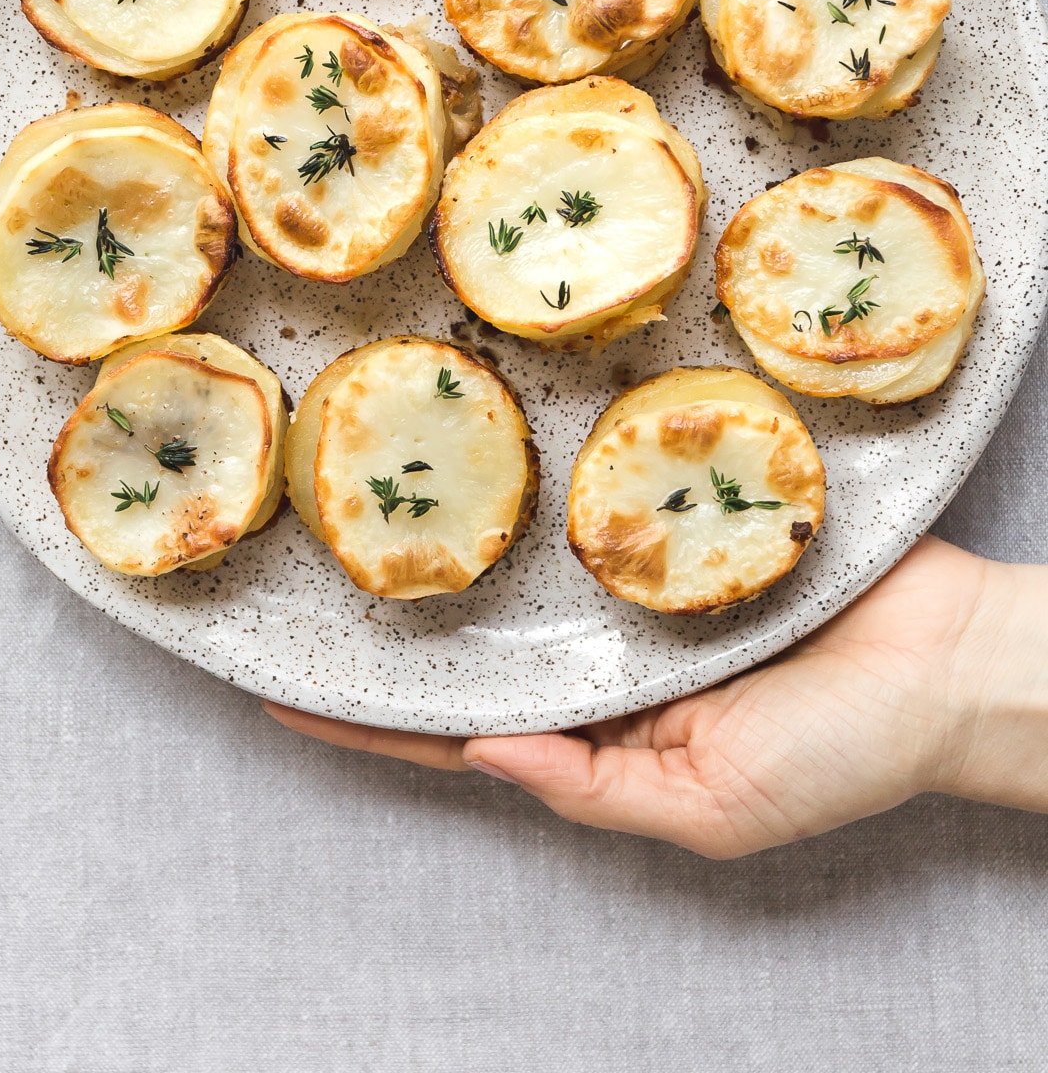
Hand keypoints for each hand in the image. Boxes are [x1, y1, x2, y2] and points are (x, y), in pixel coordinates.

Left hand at [265, 538, 1047, 856]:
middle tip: (306, 556)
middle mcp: (603, 647)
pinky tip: (497, 427)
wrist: (952, 658)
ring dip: (463, 522)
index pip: (461, 729)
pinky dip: (552, 463)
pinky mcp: (679, 509)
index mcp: (601, 730)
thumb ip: (599, 788)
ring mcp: (637, 572)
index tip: (281, 693)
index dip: (372, 717)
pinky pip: (597, 485)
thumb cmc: (847, 751)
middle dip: (400, 603)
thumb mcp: (718, 807)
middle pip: (480, 627)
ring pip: (525, 547)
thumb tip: (487, 752)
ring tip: (372, 479)